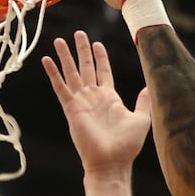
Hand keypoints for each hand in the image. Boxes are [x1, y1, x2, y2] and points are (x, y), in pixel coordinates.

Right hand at [41, 31, 150, 175]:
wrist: (111, 162)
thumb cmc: (126, 146)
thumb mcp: (140, 119)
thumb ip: (143, 102)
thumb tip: (148, 87)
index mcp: (110, 98)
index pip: (103, 71)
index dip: (100, 57)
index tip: (96, 44)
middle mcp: (93, 97)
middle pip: (86, 67)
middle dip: (82, 50)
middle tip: (78, 33)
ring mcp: (81, 102)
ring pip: (71, 73)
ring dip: (65, 56)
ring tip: (59, 40)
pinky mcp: (71, 108)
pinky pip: (60, 87)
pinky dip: (53, 73)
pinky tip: (46, 60)